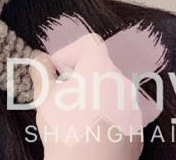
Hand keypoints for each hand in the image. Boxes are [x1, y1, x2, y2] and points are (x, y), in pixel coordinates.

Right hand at [29, 43, 143, 159]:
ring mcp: (132, 106)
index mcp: (99, 66)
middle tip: (60, 93)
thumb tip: (39, 57)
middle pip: (99, 67)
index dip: (69, 51)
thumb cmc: (64, 127)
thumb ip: (41, 70)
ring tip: (74, 115)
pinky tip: (89, 132)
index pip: (89, 43)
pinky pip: (118, 112)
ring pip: (109, 90)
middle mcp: (121, 81)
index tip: (56, 70)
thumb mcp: (44, 96)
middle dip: (78, 74)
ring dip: (92, 95)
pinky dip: (104, 115)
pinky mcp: (137, 130)